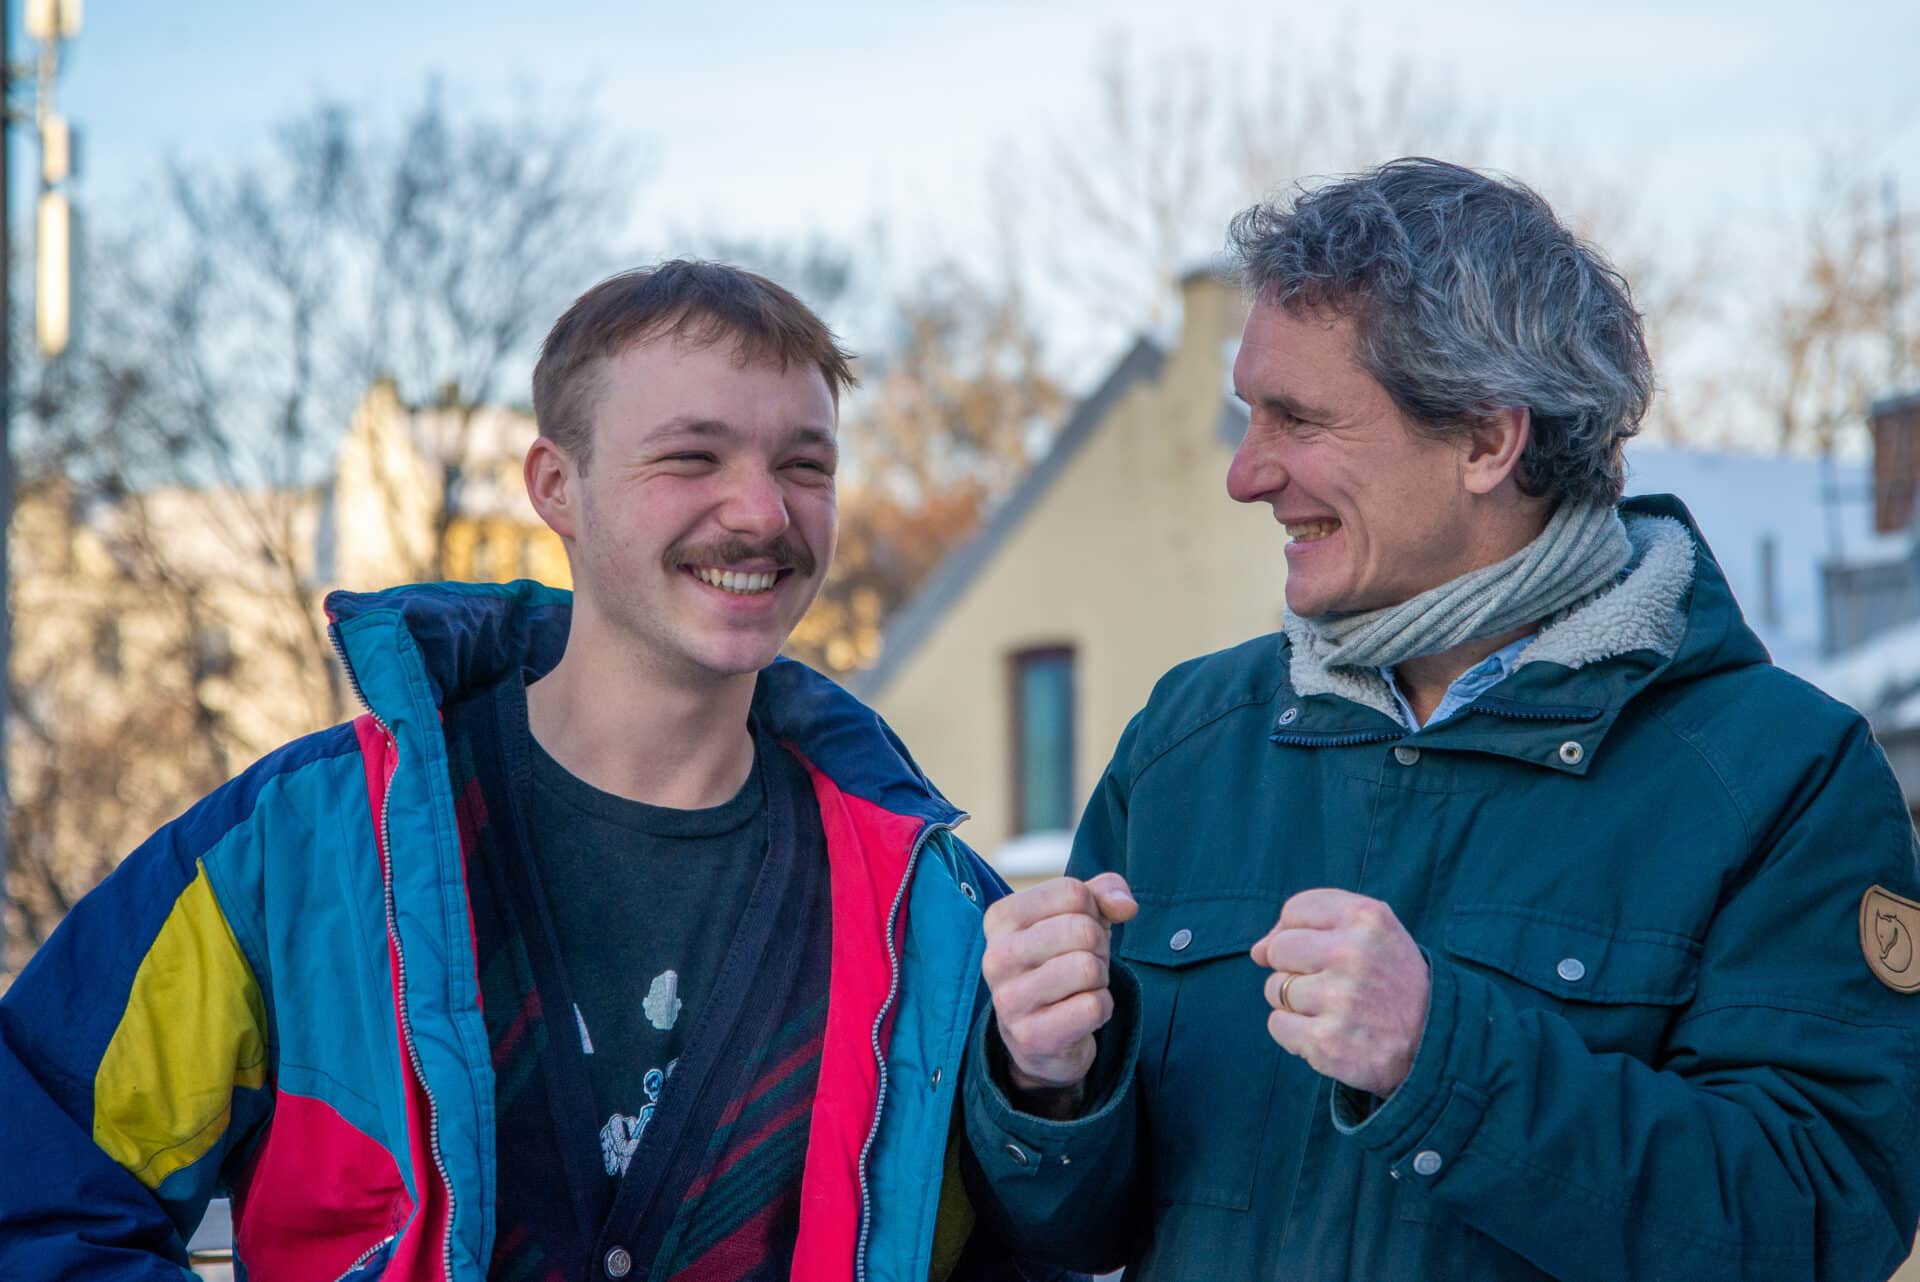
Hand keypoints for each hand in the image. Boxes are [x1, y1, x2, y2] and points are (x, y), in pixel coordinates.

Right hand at [981, 873, 1138, 1098]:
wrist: (1041, 1036)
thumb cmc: (1060, 962)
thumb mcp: (1079, 916)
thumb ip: (1104, 892)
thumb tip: (1126, 906)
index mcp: (1000, 918)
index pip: (1072, 892)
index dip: (1092, 911)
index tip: (1075, 933)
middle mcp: (996, 956)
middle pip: (1082, 930)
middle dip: (1099, 947)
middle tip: (1082, 964)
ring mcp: (1009, 999)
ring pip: (1089, 968)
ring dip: (1099, 979)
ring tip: (1079, 988)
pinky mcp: (1030, 1036)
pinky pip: (1094, 1006)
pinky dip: (1102, 1008)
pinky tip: (1079, 1014)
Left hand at [1251, 888, 1429, 1096]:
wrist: (1434, 1045)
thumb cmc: (1392, 983)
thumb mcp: (1372, 933)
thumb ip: (1313, 925)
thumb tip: (1256, 950)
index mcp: (1367, 918)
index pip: (1295, 910)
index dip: (1299, 932)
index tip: (1323, 951)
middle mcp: (1353, 953)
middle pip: (1278, 949)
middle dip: (1292, 968)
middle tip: (1329, 985)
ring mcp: (1340, 999)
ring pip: (1274, 989)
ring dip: (1295, 1004)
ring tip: (1335, 1011)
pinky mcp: (1326, 1041)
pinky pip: (1277, 1025)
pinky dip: (1294, 1033)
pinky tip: (1327, 1033)